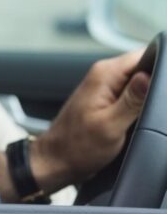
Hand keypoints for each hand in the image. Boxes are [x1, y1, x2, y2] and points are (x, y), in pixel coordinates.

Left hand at [0, 50, 148, 200]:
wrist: (57, 159)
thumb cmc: (77, 146)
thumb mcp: (111, 125)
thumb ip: (132, 99)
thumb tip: (148, 76)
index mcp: (104, 75)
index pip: (143, 54)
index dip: (160, 68)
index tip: (161, 90)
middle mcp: (103, 76)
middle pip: (143, 67)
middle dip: (154, 84)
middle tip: (144, 111)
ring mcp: (104, 87)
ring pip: (138, 81)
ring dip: (146, 96)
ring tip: (135, 117)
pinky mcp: (106, 99)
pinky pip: (130, 93)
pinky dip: (137, 104)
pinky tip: (132, 119)